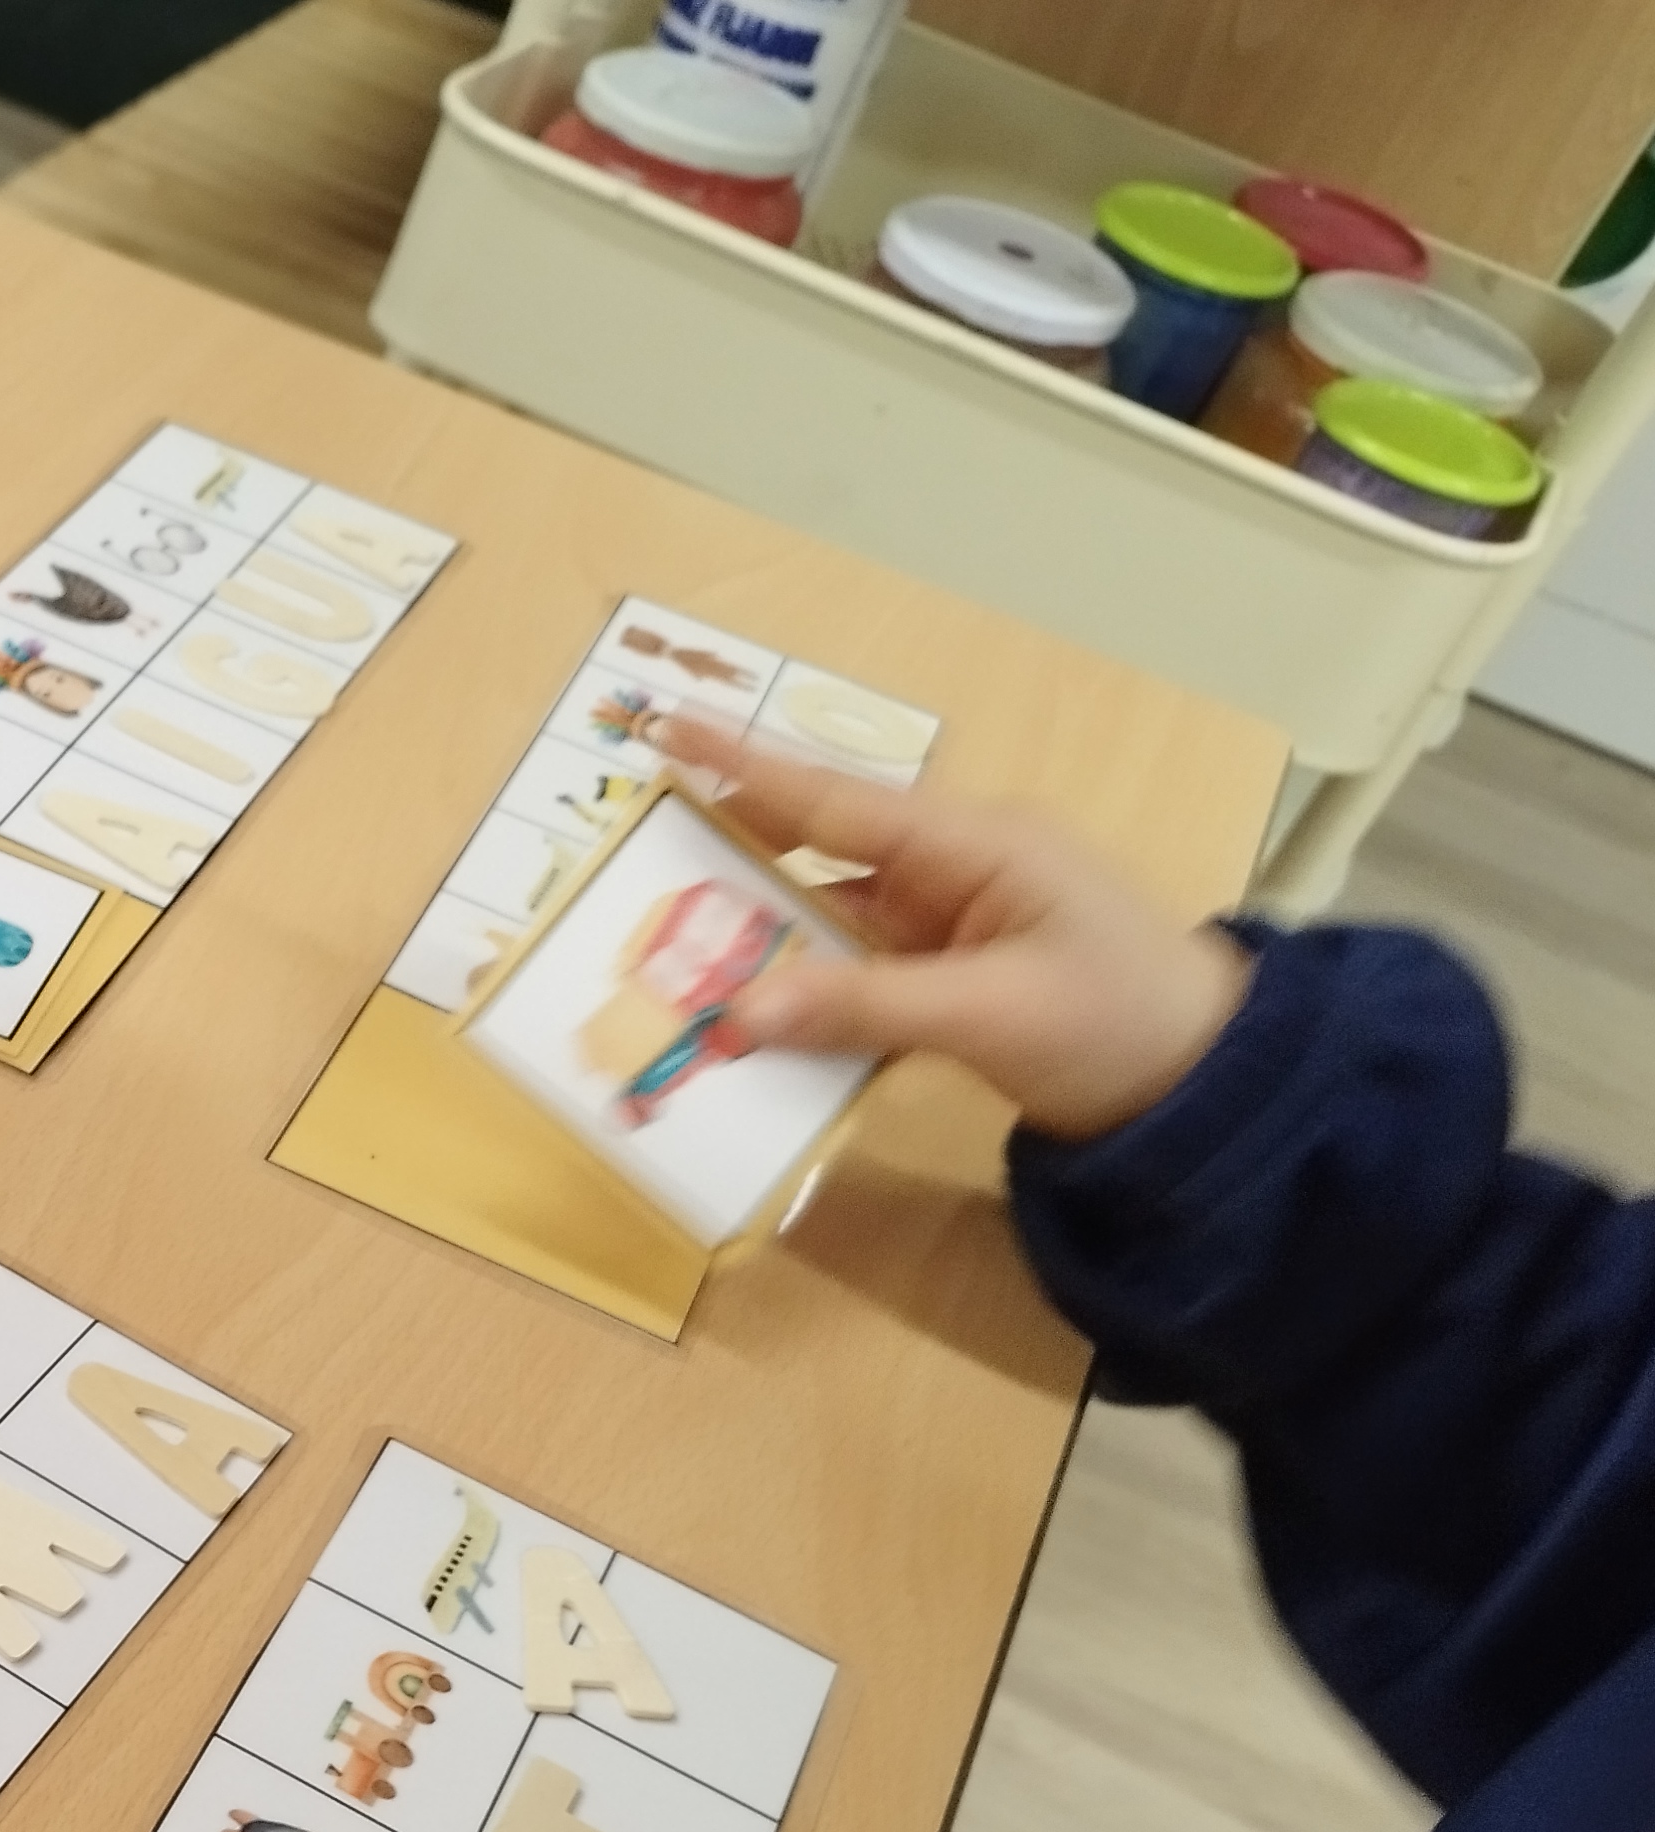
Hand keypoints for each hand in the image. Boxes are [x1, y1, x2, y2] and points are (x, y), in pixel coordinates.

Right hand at [656, 715, 1252, 1142]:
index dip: (746, 770)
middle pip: (820, 852)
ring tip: (671, 955)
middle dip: (730, 852)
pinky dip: (806, 997)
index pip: (837, 802)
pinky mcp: (954, 979)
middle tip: (636, 853)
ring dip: (761, 943)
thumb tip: (739, 1008)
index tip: (667, 728)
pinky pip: (858, 977)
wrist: (1211, 1088)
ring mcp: (954, 925)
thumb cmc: (1120, 1025)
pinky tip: (754, 1022)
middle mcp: (955, 869)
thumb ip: (863, 1008)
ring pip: (830, 921)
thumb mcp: (992, 1016)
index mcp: (975, 846)